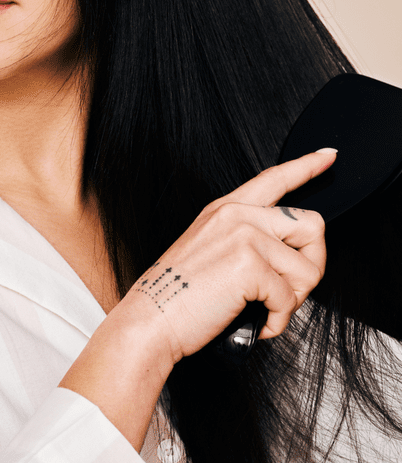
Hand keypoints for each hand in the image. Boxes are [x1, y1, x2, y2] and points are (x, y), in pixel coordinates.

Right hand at [123, 149, 336, 363]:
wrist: (151, 321)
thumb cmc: (176, 295)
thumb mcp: (208, 252)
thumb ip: (245, 241)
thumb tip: (284, 258)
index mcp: (225, 211)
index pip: (274, 179)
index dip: (307, 165)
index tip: (328, 156)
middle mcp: (237, 216)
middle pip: (312, 226)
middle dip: (313, 264)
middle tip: (290, 288)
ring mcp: (244, 236)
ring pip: (308, 269)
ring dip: (293, 299)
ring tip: (265, 309)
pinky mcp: (250, 264)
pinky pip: (290, 298)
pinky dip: (278, 320)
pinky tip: (258, 323)